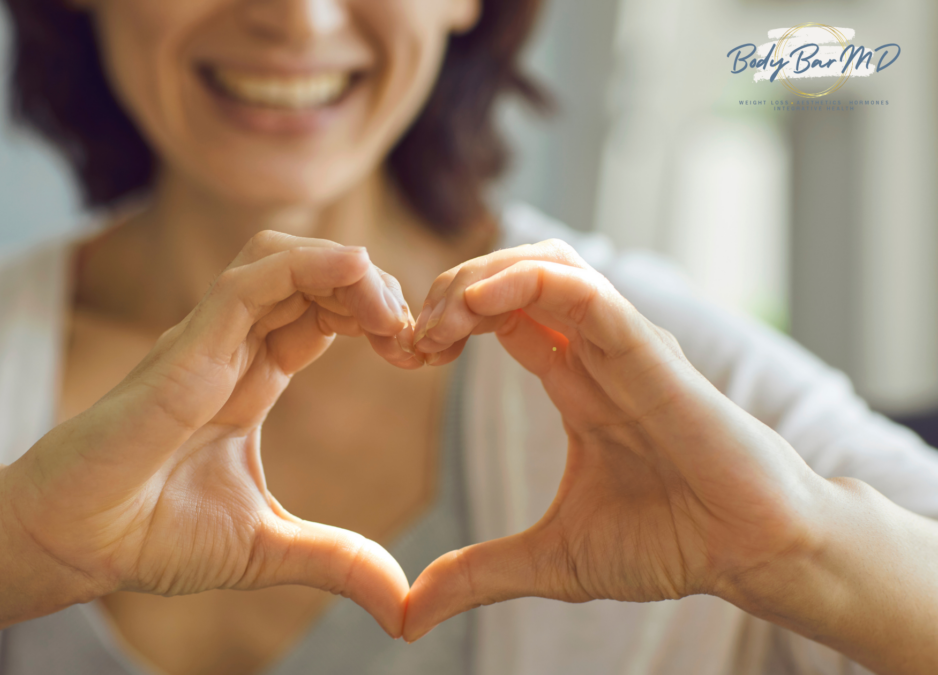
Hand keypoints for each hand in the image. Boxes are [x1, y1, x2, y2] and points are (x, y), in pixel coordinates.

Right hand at [2, 231, 420, 635]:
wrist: (72, 543)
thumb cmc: (148, 535)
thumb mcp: (267, 548)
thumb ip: (337, 560)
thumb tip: (403, 603)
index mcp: (251, 380)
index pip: (323, 315)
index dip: (376, 319)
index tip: (421, 356)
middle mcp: (232, 349)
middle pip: (312, 276)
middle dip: (374, 289)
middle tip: (417, 336)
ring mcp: (207, 341)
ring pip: (282, 259)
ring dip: (346, 269)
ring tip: (391, 312)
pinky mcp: (186, 347)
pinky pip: (250, 280)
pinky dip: (307, 265)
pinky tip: (355, 274)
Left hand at [404, 240, 827, 639]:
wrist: (751, 556)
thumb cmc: (671, 543)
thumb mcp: (550, 560)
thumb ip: (476, 575)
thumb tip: (406, 618)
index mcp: (574, 382)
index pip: (498, 315)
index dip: (444, 322)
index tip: (403, 356)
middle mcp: (595, 353)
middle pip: (513, 275)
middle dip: (449, 289)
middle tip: (409, 338)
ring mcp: (623, 346)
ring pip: (547, 264)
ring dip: (479, 276)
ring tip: (438, 320)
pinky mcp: (650, 354)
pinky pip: (586, 293)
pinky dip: (526, 283)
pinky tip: (476, 304)